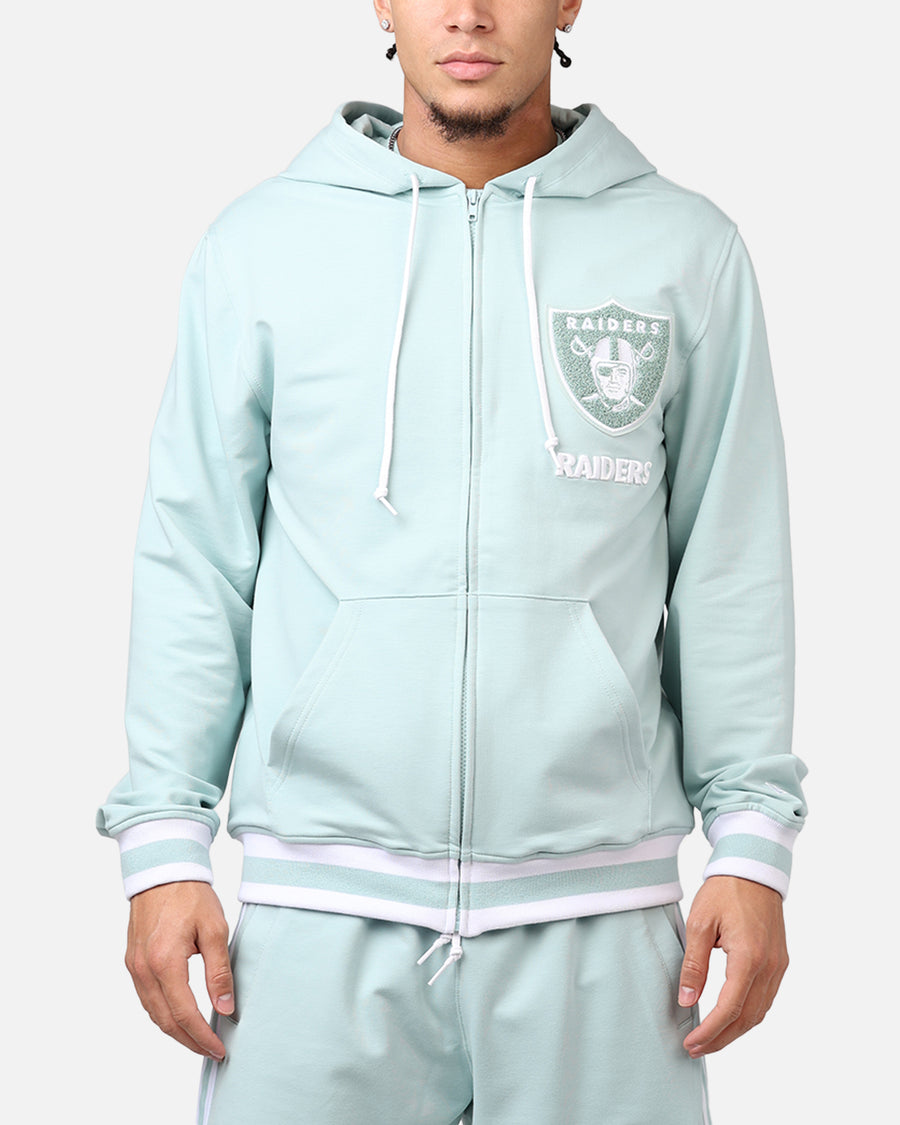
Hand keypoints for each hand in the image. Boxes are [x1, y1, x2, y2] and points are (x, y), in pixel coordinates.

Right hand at [125, 881, 234, 1059]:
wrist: (163, 869)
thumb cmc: (190, 894)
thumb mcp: (214, 930)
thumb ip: (219, 972)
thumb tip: (225, 1008)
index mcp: (164, 961)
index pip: (184, 1013)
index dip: (202, 1037)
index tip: (218, 1048)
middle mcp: (143, 969)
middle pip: (164, 1020)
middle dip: (188, 1041)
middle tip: (211, 1050)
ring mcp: (134, 966)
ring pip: (153, 1012)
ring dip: (174, 1030)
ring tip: (198, 1039)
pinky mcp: (132, 960)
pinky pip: (146, 997)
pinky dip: (162, 1013)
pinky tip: (178, 1016)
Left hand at [677, 875, 788, 1056]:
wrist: (753, 869)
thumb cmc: (725, 891)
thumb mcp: (700, 923)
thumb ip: (694, 964)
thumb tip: (687, 1000)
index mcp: (749, 958)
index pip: (730, 1008)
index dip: (710, 1031)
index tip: (691, 1042)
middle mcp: (769, 967)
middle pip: (747, 1018)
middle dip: (721, 1038)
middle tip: (695, 1048)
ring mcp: (778, 966)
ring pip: (759, 1012)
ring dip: (735, 1030)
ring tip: (709, 1039)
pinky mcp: (780, 962)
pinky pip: (766, 999)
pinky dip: (748, 1014)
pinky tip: (730, 1018)